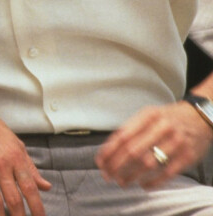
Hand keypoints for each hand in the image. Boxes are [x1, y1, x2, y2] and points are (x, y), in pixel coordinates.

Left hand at [95, 101, 212, 188]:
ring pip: (148, 163)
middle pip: (132, 150)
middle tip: (108, 176)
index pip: (122, 136)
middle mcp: (162, 127)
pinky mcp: (188, 156)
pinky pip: (167, 173)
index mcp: (148, 115)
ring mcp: (176, 142)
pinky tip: (143, 185)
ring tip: (122, 182)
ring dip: (131, 175)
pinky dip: (153, 181)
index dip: (108, 151)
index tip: (100, 163)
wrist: (200, 117)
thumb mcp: (148, 115)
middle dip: (116, 166)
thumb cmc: (167, 118)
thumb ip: (130, 129)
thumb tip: (108, 149)